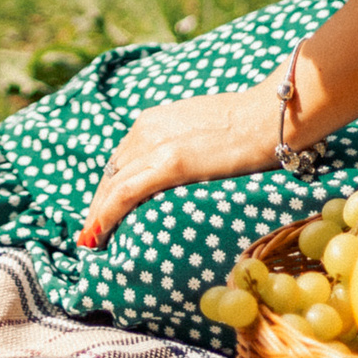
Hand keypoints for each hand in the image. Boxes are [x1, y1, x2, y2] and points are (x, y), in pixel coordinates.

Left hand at [78, 84, 280, 247]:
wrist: (268, 116)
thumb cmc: (245, 124)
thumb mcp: (199, 128)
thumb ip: (179, 143)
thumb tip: (180, 165)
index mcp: (152, 120)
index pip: (120, 160)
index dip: (107, 188)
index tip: (102, 209)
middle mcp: (146, 130)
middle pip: (111, 174)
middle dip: (98, 205)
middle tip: (90, 234)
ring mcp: (156, 145)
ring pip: (111, 186)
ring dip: (97, 216)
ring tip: (90, 241)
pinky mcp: (170, 163)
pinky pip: (125, 193)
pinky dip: (106, 215)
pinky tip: (98, 234)